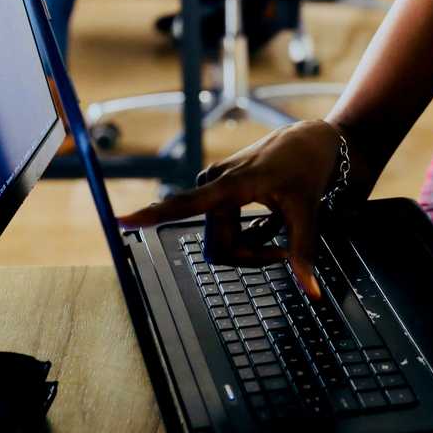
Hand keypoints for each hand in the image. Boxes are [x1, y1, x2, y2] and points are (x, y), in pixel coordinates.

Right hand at [117, 120, 347, 297]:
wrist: (311, 140)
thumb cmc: (307, 167)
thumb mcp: (308, 210)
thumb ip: (303, 252)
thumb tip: (312, 291)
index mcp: (232, 184)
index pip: (186, 203)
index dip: (153, 214)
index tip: (121, 221)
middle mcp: (215, 182)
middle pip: (219, 246)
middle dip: (250, 256)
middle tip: (283, 252)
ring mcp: (215, 185)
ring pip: (222, 241)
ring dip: (251, 246)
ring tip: (278, 228)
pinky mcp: (219, 188)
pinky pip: (225, 229)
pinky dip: (250, 234)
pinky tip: (269, 220)